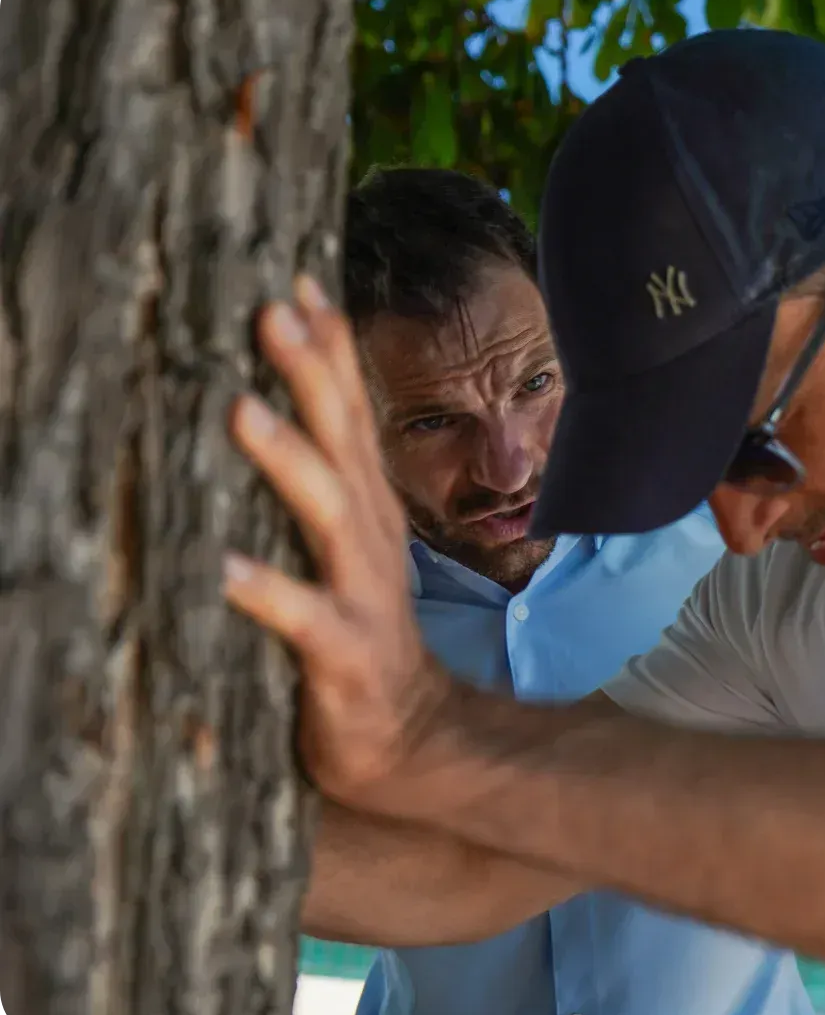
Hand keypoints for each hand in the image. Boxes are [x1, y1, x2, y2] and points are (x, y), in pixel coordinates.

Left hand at [223, 276, 449, 800]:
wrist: (407, 730)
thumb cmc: (360, 627)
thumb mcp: (346, 546)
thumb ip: (322, 483)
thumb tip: (263, 408)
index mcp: (366, 506)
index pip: (352, 413)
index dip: (330, 348)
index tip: (298, 283)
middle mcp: (369, 535)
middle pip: (343, 442)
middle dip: (311, 372)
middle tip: (273, 308)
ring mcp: (361, 592)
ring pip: (327, 515)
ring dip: (289, 461)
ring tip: (241, 410)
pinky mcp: (344, 652)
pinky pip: (304, 620)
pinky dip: (269, 594)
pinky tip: (227, 573)